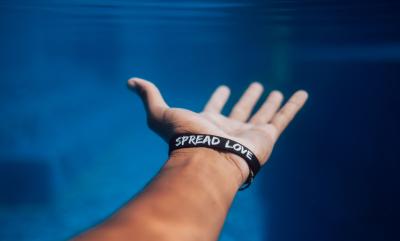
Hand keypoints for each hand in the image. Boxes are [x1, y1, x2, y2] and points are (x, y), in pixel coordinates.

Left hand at [128, 77, 307, 183]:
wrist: (207, 160)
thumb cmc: (184, 138)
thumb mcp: (160, 114)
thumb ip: (149, 96)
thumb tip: (130, 81)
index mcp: (208, 124)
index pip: (214, 108)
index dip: (218, 99)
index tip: (224, 89)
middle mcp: (229, 130)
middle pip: (241, 112)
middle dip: (247, 100)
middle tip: (255, 87)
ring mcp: (249, 134)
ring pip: (263, 115)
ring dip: (271, 104)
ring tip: (277, 92)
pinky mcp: (267, 138)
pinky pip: (283, 119)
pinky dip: (293, 107)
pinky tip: (301, 94)